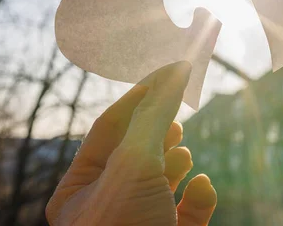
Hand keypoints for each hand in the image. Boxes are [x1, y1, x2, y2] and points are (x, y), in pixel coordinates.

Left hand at [46, 62, 215, 225]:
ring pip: (161, 182)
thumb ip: (153, 117)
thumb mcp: (133, 164)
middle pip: (136, 153)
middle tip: (177, 112)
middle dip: (159, 129)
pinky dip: (197, 196)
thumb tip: (173, 73)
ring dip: (175, 161)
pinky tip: (201, 187)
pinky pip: (187, 213)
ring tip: (182, 150)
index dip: (141, 96)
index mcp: (80, 191)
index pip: (109, 129)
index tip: (169, 72)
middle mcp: (108, 208)